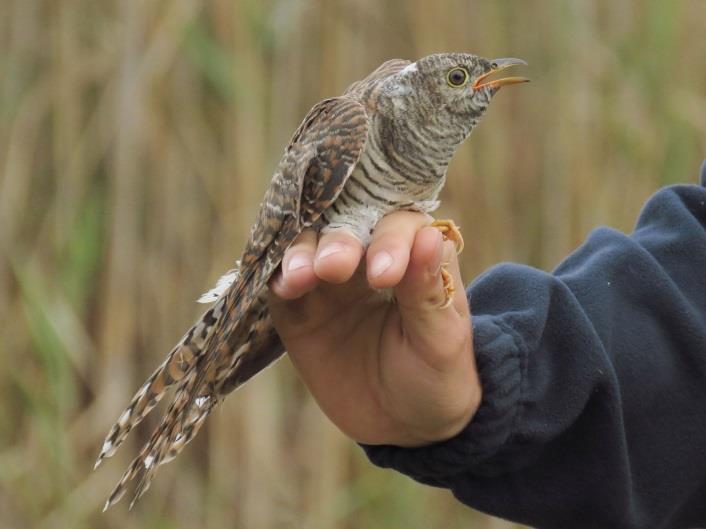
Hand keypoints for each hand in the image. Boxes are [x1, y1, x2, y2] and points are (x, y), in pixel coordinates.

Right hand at [268, 211, 480, 446]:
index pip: (400, 226)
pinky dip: (279, 278)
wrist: (404, 425)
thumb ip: (428, 292)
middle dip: (340, 242)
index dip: (390, 241)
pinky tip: (284, 287)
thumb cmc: (436, 377)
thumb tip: (429, 236)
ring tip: (302, 277)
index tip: (385, 276)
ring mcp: (331, 282)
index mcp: (414, 258)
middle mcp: (369, 258)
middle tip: (336, 268)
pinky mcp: (300, 309)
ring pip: (310, 246)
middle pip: (349, 227)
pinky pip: (282, 283)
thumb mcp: (440, 341)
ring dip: (303, 253)